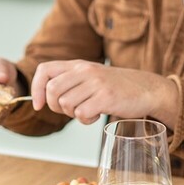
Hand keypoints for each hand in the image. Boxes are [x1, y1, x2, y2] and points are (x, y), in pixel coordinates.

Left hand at [30, 60, 178, 125]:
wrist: (147, 89)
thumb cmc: (116, 86)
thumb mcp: (90, 76)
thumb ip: (70, 81)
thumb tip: (44, 98)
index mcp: (78, 64)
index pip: (44, 70)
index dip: (36, 89)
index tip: (39, 105)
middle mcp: (85, 70)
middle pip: (52, 90)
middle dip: (55, 106)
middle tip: (69, 110)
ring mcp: (96, 83)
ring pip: (66, 103)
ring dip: (73, 114)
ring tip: (88, 111)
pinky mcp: (106, 97)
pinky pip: (82, 113)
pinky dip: (86, 120)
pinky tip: (97, 115)